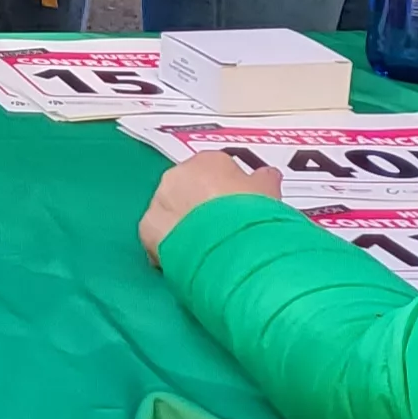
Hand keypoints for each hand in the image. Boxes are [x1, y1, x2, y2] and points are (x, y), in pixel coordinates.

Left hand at [140, 152, 282, 264]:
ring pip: (170, 211)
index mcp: (207, 161)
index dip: (227, 189)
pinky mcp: (148, 229)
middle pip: (188, 188)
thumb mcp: (269, 192)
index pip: (215, 169)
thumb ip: (265, 179)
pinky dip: (171, 244)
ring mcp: (160, 201)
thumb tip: (267, 175)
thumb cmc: (254, 214)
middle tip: (222, 226)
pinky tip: (190, 256)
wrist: (233, 245)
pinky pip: (159, 235)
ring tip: (207, 244)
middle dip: (202, 205)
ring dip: (184, 223)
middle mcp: (177, 175)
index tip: (236, 205)